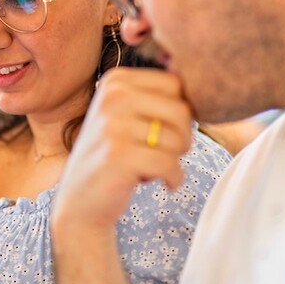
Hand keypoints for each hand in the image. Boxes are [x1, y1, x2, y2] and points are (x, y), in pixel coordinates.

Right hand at [52, 67, 192, 233]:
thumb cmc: (115, 157)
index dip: (180, 113)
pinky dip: (174, 178)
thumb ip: (156, 97)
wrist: (80, 202)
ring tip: (153, 166)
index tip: (165, 133)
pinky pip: (170, 164)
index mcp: (116, 81)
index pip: (175, 84)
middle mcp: (112, 97)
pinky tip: (165, 183)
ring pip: (177, 140)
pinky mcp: (118, 156)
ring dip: (175, 160)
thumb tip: (203, 85)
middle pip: (181, 110)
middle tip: (166, 153)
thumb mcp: (128, 116)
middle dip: (183, 138)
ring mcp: (113, 126)